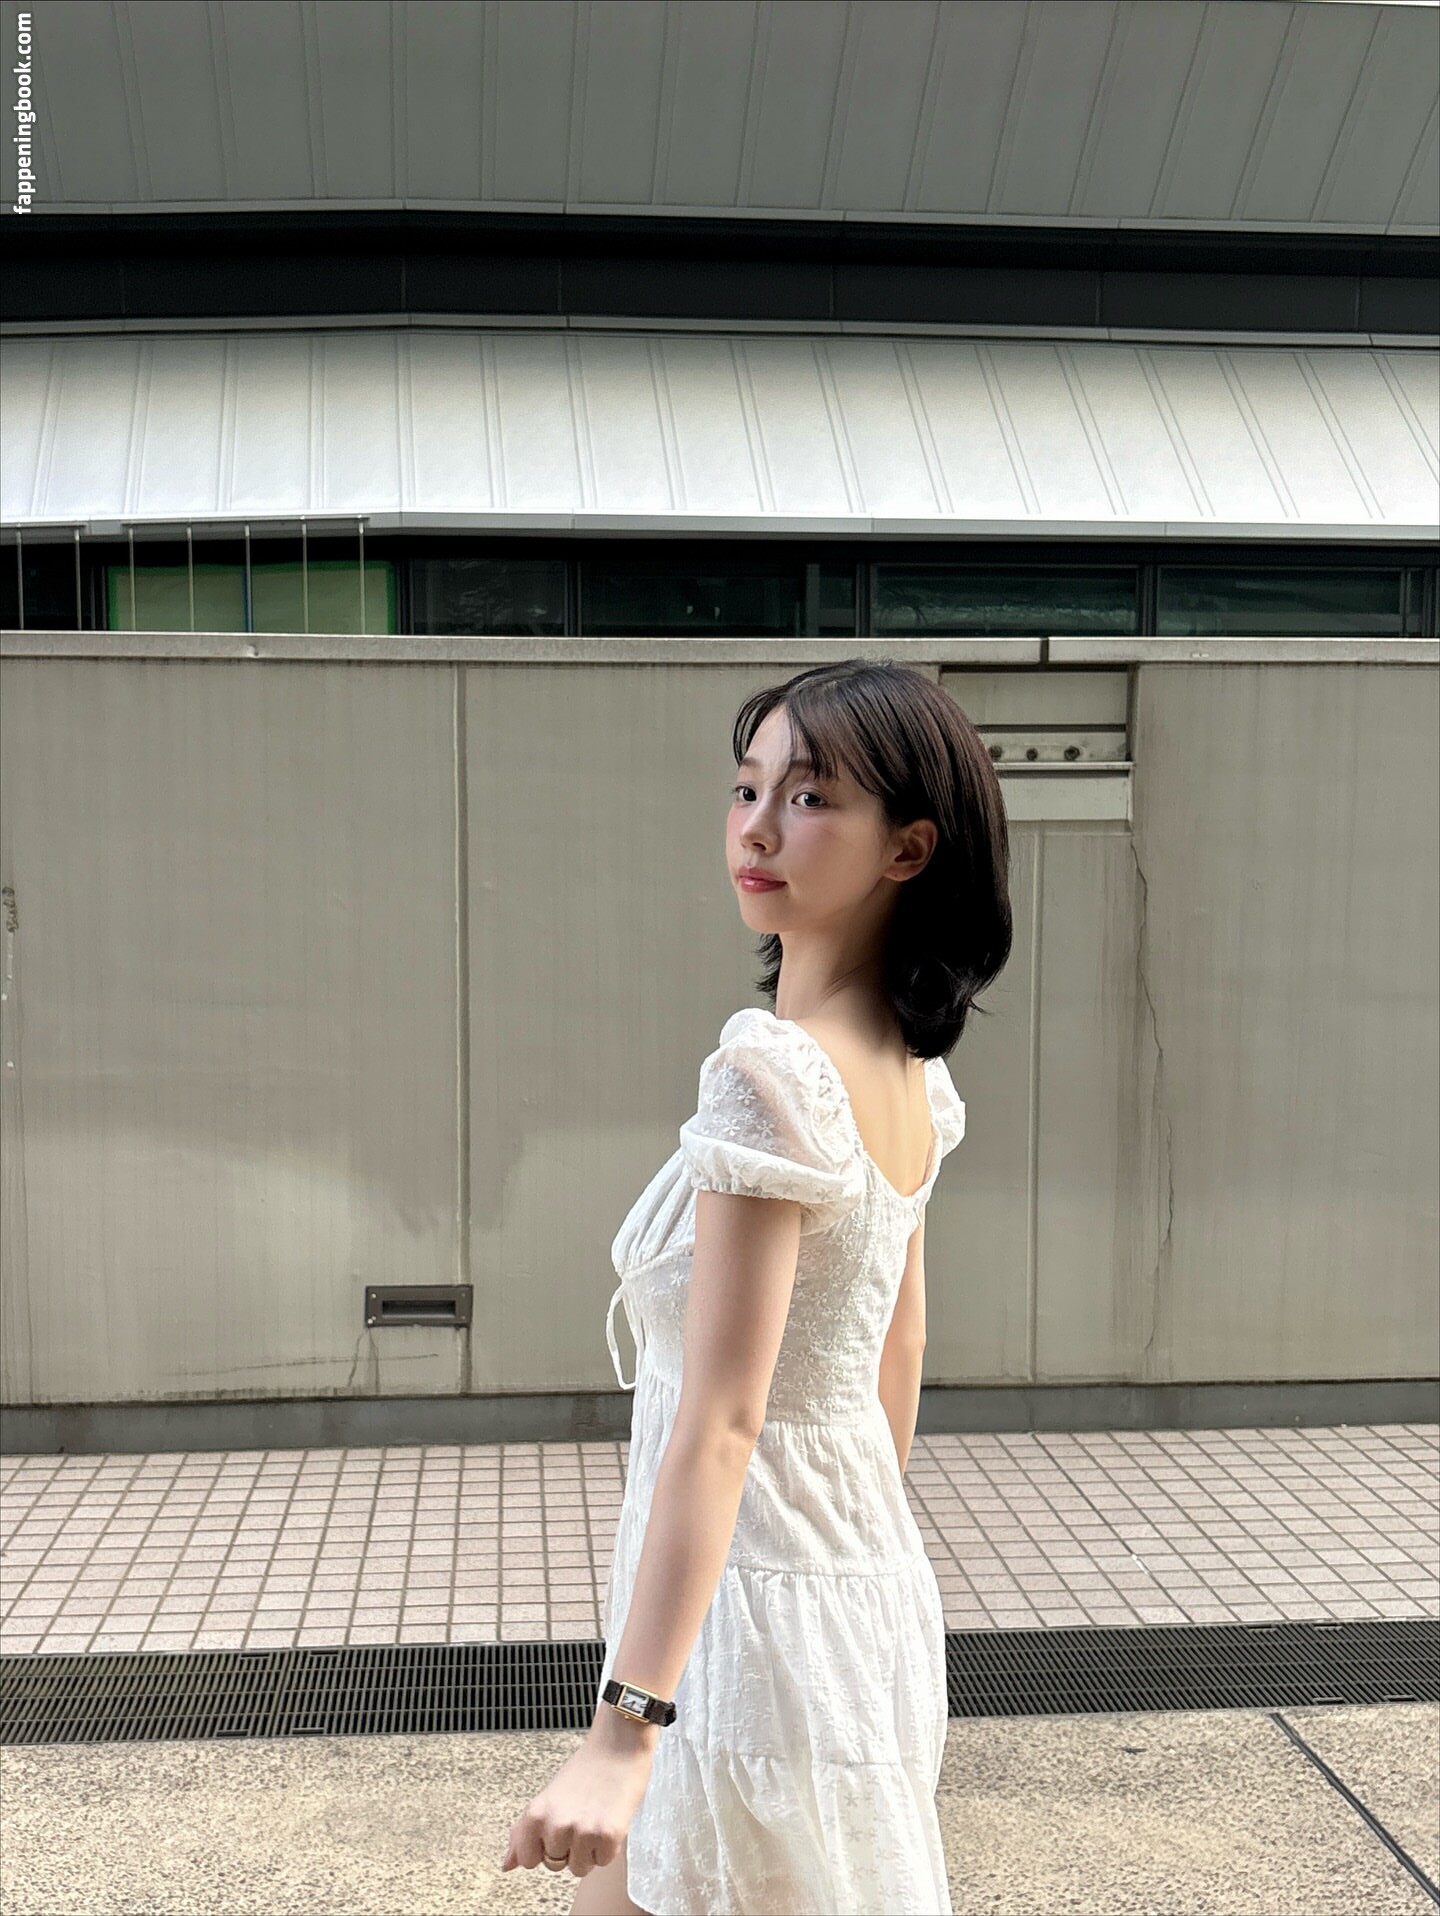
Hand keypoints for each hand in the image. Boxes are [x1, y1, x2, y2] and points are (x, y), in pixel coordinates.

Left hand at [499, 1718, 656, 1878]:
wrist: (619, 1747)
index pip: (527, 1860)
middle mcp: (556, 1826)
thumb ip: (524, 1832)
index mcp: (536, 1814)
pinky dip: (608, 1847)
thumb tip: (507, 1865)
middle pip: (554, 1866)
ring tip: (594, 1820)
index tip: (553, 1832)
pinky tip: (608, 1820)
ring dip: (588, 1851)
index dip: (542, 1849)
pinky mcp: (608, 1837)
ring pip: (579, 1869)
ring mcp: (583, 1833)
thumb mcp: (547, 1799)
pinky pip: (602, 1862)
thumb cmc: (585, 1770)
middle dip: (566, 1849)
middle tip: (578, 1819)